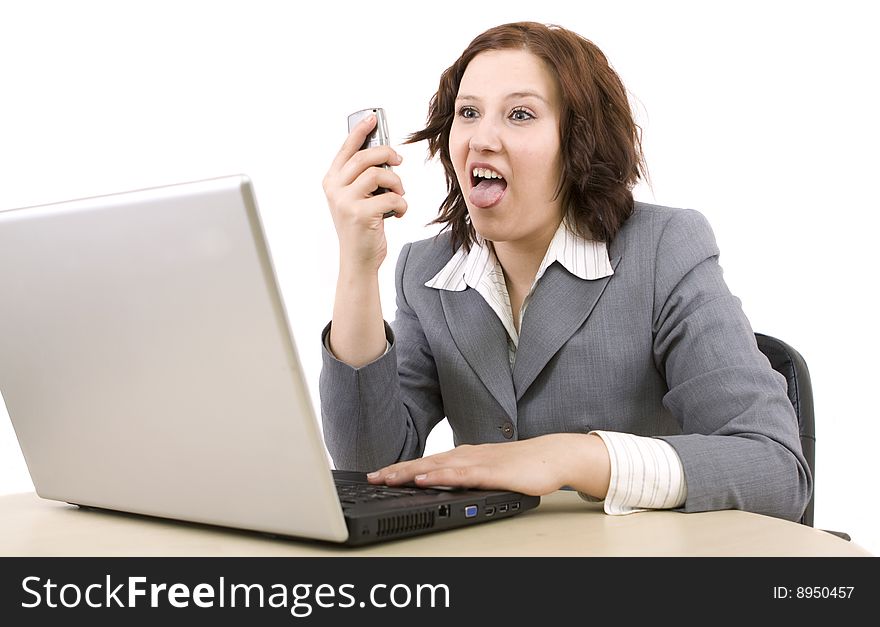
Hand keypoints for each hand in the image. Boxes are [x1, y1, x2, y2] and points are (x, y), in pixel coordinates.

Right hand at [322, 113, 407, 272]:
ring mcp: (345, 201)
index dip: (360, 130)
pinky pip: (391, 197)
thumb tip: (385, 155)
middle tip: (399, 161)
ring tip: (399, 195)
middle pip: (365, 156)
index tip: (373, 118)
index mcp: (331, 182)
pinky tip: (398, 213)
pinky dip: (402, 204)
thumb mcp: (355, 199)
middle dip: (388, 155)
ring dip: (397, 183)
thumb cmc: (361, 229)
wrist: (357, 260)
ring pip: (380, 173)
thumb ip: (362, 178)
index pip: (346, 149)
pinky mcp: (361, 214)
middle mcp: (335, 189)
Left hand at [367, 433, 610, 497]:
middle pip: (425, 462)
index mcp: (464, 455)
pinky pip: (460, 475)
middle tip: (372, 476)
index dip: (401, 468)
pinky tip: (424, 479)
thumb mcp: (488, 470)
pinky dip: (439, 476)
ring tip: (387, 478)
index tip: (379, 474)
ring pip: (437, 467)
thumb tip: (445, 483)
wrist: (553, 456)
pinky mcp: (491, 472)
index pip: (426, 461)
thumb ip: (467, 475)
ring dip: (410, 472)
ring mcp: (478, 462)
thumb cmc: (523, 464)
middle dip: (396, 470)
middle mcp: (466, 455)